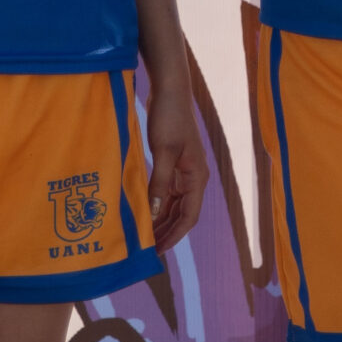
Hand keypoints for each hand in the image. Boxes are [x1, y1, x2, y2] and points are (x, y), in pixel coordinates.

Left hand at [142, 71, 210, 251]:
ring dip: (162, 221)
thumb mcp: (163, 152)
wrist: (170, 90)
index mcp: (197, 177)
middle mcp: (194, 178)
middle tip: (147, 250)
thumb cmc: (169, 119)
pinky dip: (158, 204)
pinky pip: (168, 192)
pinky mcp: (174, 163)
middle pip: (183, 214)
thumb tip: (153, 214)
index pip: (189, 217)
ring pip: (175, 205)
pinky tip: (144, 212)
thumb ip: (159, 184)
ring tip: (145, 237)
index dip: (174, 236)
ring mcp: (185, 171)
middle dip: (167, 232)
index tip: (158, 251)